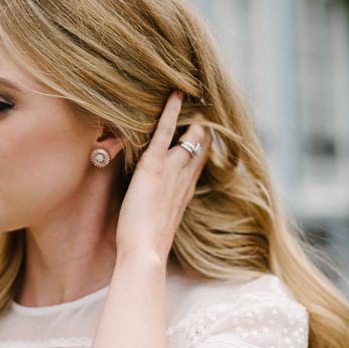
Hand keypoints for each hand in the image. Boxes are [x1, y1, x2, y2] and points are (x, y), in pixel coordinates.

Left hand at [115, 90, 211, 262]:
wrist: (145, 252)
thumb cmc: (145, 247)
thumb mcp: (157, 225)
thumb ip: (159, 211)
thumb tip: (154, 208)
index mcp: (184, 194)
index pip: (198, 163)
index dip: (201, 147)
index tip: (204, 132)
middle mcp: (183, 179)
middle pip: (200, 146)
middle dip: (201, 128)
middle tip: (201, 107)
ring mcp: (171, 171)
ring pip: (189, 137)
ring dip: (190, 118)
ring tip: (192, 95)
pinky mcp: (154, 166)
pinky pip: (165, 132)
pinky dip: (170, 112)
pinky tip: (175, 94)